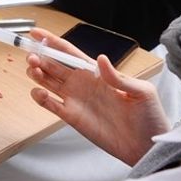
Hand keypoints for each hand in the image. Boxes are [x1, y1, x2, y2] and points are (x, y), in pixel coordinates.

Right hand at [26, 28, 168, 165]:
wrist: (147, 146)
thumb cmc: (149, 117)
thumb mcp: (141, 92)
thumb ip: (118, 77)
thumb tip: (100, 59)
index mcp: (97, 73)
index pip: (69, 52)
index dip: (52, 42)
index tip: (35, 33)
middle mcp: (83, 84)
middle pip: (54, 65)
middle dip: (40, 57)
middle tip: (31, 56)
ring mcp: (76, 100)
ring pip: (48, 82)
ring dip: (37, 74)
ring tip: (32, 69)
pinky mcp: (72, 117)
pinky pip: (50, 105)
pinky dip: (40, 97)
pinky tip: (37, 92)